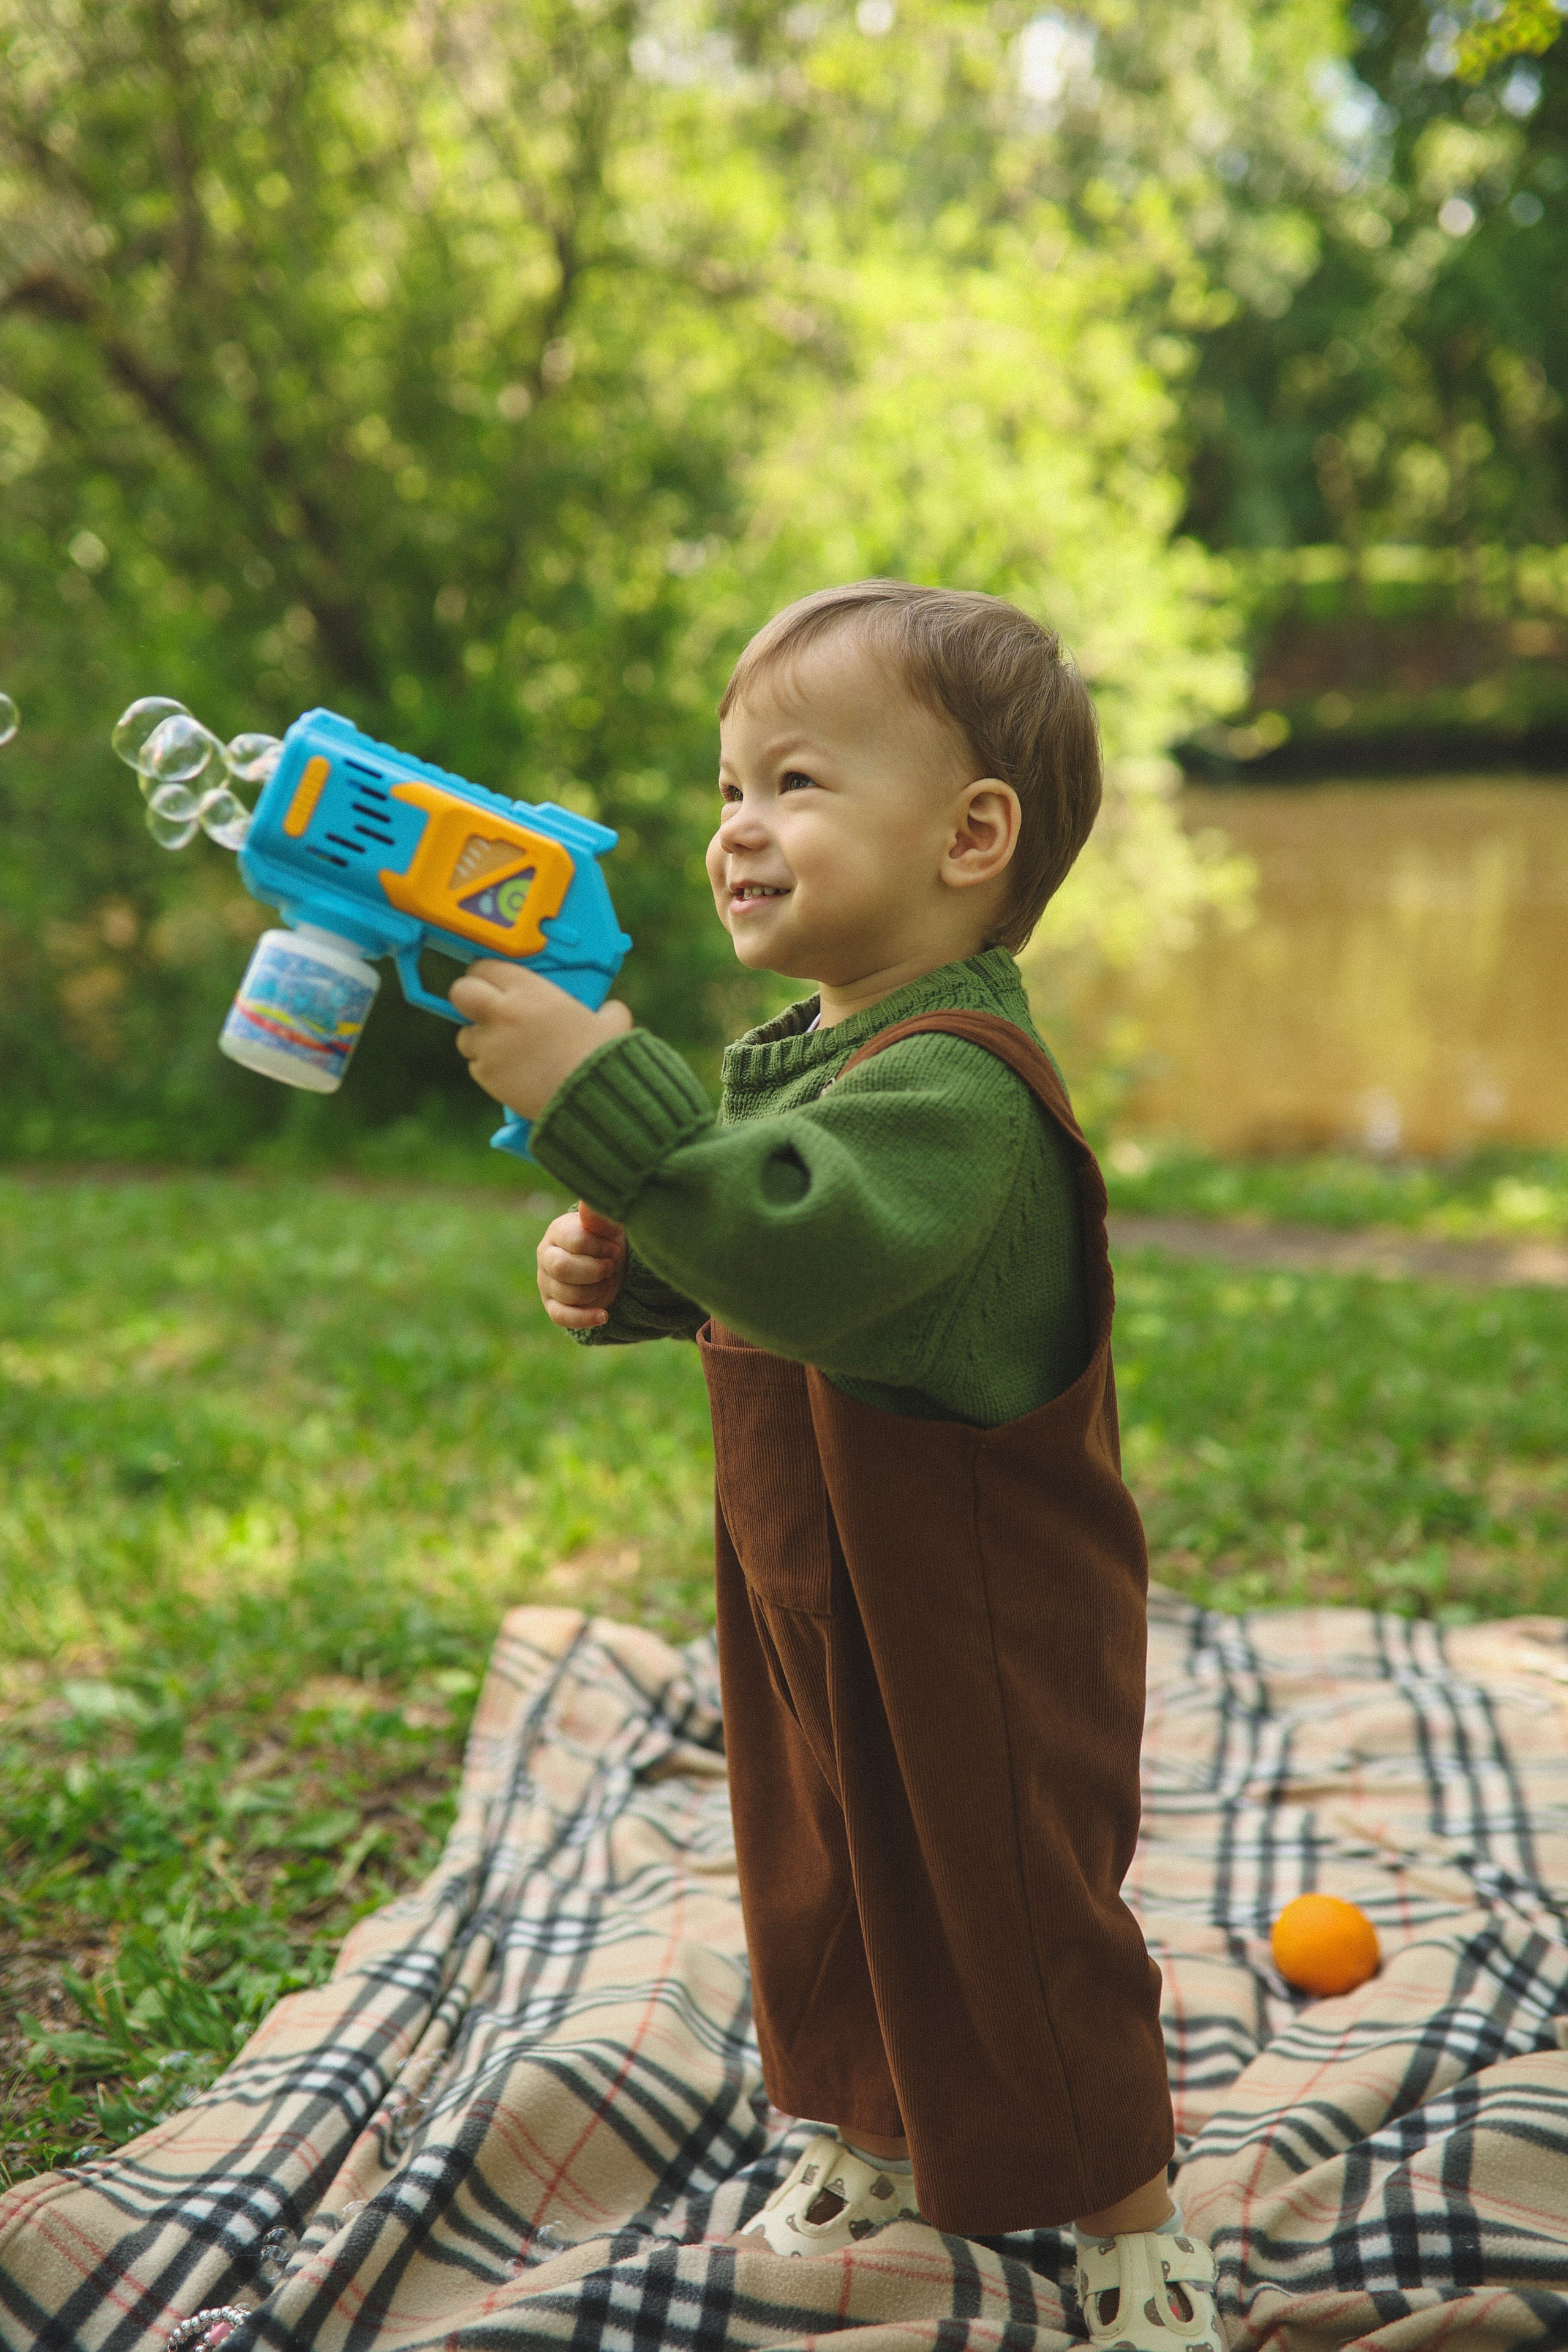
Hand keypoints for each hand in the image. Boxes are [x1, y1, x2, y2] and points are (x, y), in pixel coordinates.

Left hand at [451, 962, 632, 1119]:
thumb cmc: (601, 1057)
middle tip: (484, 1005)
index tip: (497, 981)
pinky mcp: (486, 1075)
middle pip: (461, 992)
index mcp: (529, 992)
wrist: (591, 1100)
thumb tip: (610, 1009)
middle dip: (469, 996)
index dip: (489, 974)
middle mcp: (503, 1014)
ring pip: (465, 1034)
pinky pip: (477, 1065)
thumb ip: (604, 1009)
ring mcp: (490, 1046)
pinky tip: (514, 1071)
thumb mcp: (611, 1021)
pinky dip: (490, 1067)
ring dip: (480, 1038)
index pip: (486, 967)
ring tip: (506, 1047)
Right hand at [537, 1201, 626, 1329]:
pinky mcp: (552, 1305)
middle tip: (611, 1267)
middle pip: (562, 1269)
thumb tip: (588, 1203)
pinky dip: (585, 1318)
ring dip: (596, 1290)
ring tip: (607, 1281)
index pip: (574, 1241)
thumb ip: (599, 1217)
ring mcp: (546, 1282)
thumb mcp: (609, 1227)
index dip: (600, 1248)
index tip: (615, 1248)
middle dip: (594, 1271)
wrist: (611, 1262)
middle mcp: (546, 1255)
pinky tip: (604, 1316)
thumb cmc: (608, 1240)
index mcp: (557, 1232)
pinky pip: (561, 1317)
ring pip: (567, 1294)